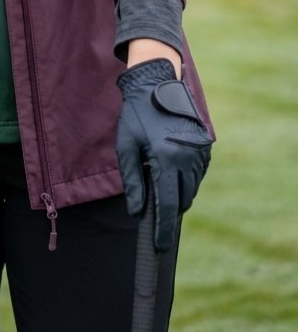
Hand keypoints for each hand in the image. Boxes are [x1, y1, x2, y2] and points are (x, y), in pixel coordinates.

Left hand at [116, 58, 211, 251]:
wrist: (156, 84)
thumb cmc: (136, 115)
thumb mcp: (126, 147)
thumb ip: (132, 181)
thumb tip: (138, 212)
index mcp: (166, 159)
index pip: (168, 205)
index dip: (164, 230)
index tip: (160, 247)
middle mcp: (188, 157)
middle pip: (183, 200)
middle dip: (170, 211)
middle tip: (154, 213)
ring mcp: (200, 152)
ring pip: (192, 189)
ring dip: (179, 195)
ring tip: (160, 186)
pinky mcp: (206, 147)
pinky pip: (197, 175)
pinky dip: (186, 181)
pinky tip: (172, 172)